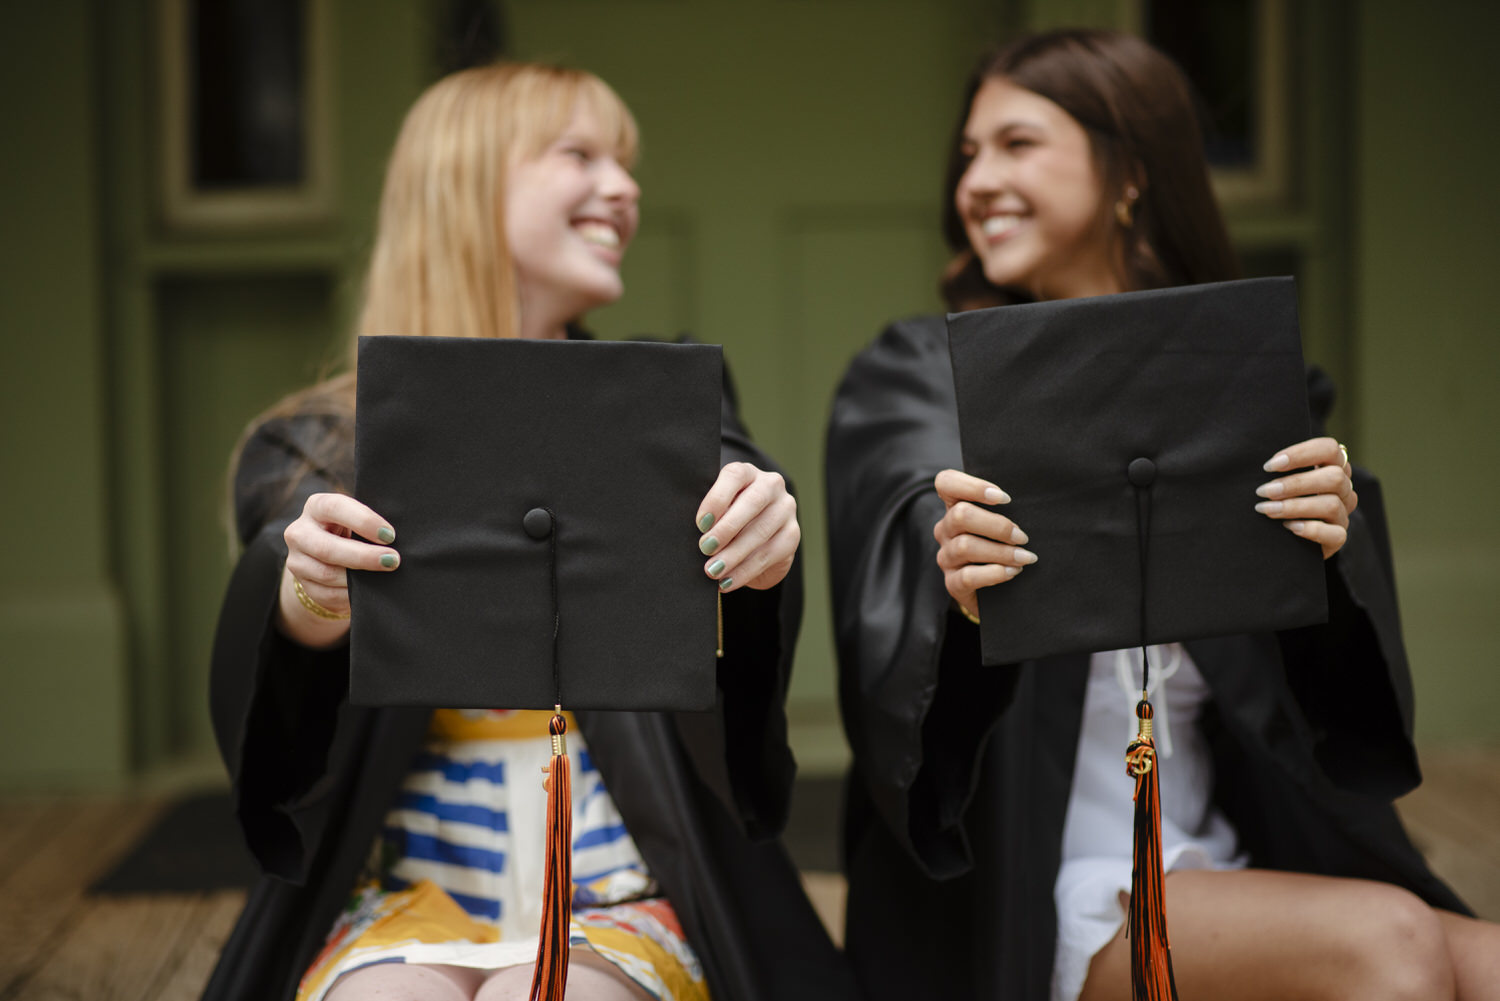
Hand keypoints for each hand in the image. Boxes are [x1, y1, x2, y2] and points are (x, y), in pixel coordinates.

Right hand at [278, 492, 399, 644]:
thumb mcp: (358, 519)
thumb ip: (371, 523)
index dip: (363, 521)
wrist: (330, 553)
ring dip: (359, 579)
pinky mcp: (303, 585)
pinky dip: (351, 595)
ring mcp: (297, 560)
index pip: (335, 508)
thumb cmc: (354, 529)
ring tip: (385, 576)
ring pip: (327, 574)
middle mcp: (300, 532)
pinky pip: (327, 595)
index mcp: (316, 506)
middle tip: (393, 560)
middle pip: (327, 548)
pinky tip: (370, 592)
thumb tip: (397, 538)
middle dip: (363, 556)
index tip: (390, 535)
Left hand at [694, 462, 798, 592]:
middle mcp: (771, 485)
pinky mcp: (792, 535)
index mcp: (747, 473)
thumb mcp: (717, 513)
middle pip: (753, 502)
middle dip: (726, 528)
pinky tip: (727, 581)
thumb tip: (696, 535)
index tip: (700, 523)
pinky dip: (745, 571)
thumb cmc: (727, 522)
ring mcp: (785, 509)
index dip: (717, 498)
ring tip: (713, 571)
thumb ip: (709, 516)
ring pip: (761, 531)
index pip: (735, 476)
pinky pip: (769, 554)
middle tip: (705, 548)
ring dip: (734, 554)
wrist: (754, 543)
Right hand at [933, 469, 1035, 620]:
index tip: (1005, 498)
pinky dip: (994, 573)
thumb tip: (1032, 499)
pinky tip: (1013, 572)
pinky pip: (968, 576)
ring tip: (1025, 557)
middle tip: (1022, 537)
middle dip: (998, 526)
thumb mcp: (1003, 523)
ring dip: (1002, 552)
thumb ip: (1009, 509)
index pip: (946, 482)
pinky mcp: (952, 583)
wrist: (998, 591)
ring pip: (965, 546)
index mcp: (955, 507)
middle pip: (961, 515)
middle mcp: (945, 529)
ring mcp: (946, 557)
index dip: (972, 486)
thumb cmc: (1005, 546)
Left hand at [1256, 436, 1356, 559]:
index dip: (1301, 454)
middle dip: (1295, 484)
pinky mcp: (1339, 537)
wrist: (1288, 537)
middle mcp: (1343, 489)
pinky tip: (1289, 527)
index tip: (1268, 466)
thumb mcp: (1281, 478)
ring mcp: (1343, 514)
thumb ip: (1278, 468)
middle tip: (1264, 491)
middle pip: (1334, 477)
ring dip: (1295, 506)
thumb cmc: (1278, 497)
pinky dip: (1311, 529)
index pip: (1329, 449)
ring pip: (1332, 505)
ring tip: (1267, 509)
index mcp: (1332, 466)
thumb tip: (1262, 465)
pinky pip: (1336, 534)